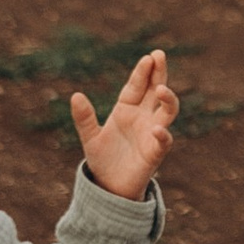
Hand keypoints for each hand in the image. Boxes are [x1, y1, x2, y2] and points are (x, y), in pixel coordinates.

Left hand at [71, 48, 179, 199]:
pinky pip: (164, 141)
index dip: (142, 72)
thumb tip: (75, 95)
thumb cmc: (102, 159)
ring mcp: (151, 133)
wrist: (109, 188)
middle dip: (159, 73)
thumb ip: (84, 118)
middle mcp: (143, 117)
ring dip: (168, 99)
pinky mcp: (155, 152)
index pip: (136, 85)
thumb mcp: (90, 137)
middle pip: (155, 90)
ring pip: (167, 111)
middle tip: (160, 55)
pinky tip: (156, 129)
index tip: (147, 57)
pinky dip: (162, 134)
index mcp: (126, 109)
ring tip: (162, 89)